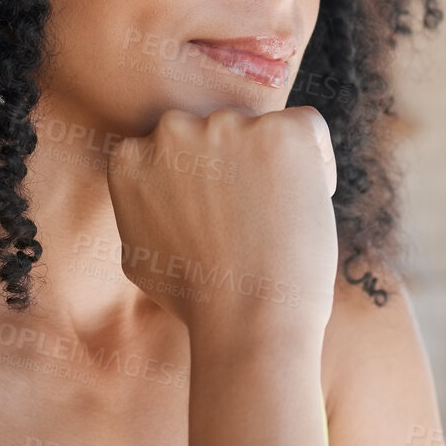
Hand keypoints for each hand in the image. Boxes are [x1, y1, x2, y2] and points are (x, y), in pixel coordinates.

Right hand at [103, 105, 337, 342]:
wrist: (247, 318)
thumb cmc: (196, 298)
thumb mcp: (138, 254)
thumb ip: (143, 209)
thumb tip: (155, 193)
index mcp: (131, 157)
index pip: (169, 147)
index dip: (199, 180)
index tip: (218, 213)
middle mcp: (172, 130)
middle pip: (212, 132)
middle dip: (232, 165)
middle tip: (250, 218)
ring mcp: (226, 127)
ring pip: (258, 130)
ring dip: (270, 164)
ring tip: (277, 220)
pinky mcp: (280, 132)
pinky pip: (305, 127)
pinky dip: (314, 157)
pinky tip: (309, 199)